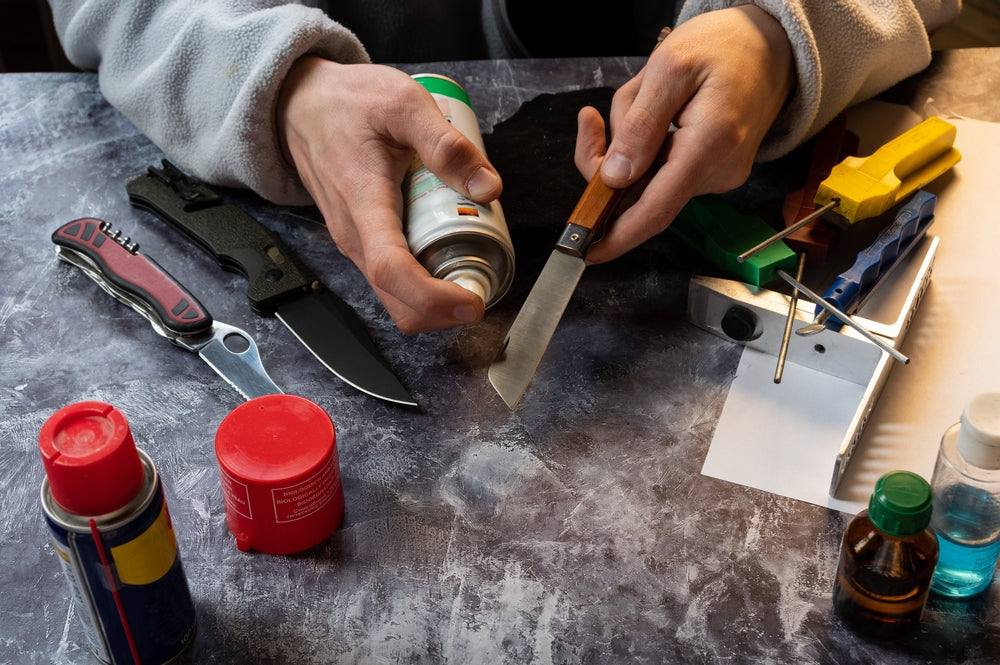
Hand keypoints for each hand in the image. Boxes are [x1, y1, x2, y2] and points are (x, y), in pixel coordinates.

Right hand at [276, 57, 502, 332]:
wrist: (300, 106)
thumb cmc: (347, 103)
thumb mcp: (403, 104)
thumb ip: (446, 144)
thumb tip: (488, 188)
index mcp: (363, 201)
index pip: (392, 269)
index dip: (434, 298)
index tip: (471, 303)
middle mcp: (354, 234)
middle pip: (396, 299)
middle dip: (443, 311)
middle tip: (483, 292)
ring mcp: (354, 243)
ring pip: (394, 296)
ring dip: (435, 299)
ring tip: (471, 273)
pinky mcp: (361, 243)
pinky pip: (392, 280)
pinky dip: (423, 284)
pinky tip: (448, 258)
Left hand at [574, 6, 794, 263]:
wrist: (770, 45)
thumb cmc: (723, 47)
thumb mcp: (669, 69)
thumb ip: (639, 125)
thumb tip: (614, 177)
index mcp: (710, 144)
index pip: (657, 209)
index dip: (618, 236)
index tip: (587, 251)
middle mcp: (719, 170)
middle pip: (642, 192)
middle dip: (608, 161)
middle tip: (592, 120)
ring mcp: (719, 175)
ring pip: (647, 178)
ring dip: (630, 144)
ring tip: (646, 95)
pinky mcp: (713, 172)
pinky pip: (662, 170)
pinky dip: (646, 145)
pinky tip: (659, 110)